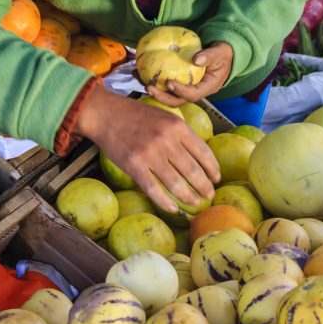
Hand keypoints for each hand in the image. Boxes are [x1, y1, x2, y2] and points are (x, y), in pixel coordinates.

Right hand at [74, 85, 219, 213]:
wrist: (106, 114)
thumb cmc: (136, 115)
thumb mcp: (164, 116)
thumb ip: (181, 133)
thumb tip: (200, 157)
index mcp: (177, 126)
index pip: (203, 152)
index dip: (213, 169)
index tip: (216, 179)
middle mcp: (166, 140)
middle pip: (193, 171)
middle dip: (204, 187)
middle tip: (209, 195)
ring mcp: (149, 154)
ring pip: (176, 183)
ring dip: (189, 197)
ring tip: (195, 203)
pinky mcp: (133, 165)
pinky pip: (154, 190)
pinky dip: (165, 202)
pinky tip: (173, 209)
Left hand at [145, 41, 233, 108]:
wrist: (222, 54)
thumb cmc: (223, 53)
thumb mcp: (221, 52)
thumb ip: (210, 55)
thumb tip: (196, 59)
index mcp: (207, 88)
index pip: (193, 95)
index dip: (180, 91)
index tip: (169, 82)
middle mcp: (195, 92)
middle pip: (177, 100)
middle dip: (162, 97)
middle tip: (148, 87)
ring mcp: (186, 88)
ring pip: (168, 94)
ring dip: (153, 89)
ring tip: (138, 78)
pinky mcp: (178, 82)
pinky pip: (164, 84)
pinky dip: (152, 78)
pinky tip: (139, 70)